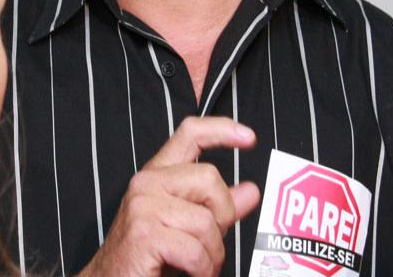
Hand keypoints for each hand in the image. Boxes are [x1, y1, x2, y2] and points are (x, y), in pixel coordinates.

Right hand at [77, 116, 260, 276]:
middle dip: (223, 215)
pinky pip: (195, 250)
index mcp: (157, 175)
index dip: (222, 129)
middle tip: (212, 244)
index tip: (248, 137)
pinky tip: (192, 274)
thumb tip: (250, 190)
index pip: (190, 134)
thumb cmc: (147, 259)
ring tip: (200, 267)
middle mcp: (147, 183)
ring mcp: (142, 206)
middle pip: (209, 177)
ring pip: (205, 220)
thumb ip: (216, 208)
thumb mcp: (186, 227)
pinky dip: (202, 270)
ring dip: (212, 254)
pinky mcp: (144, 234)